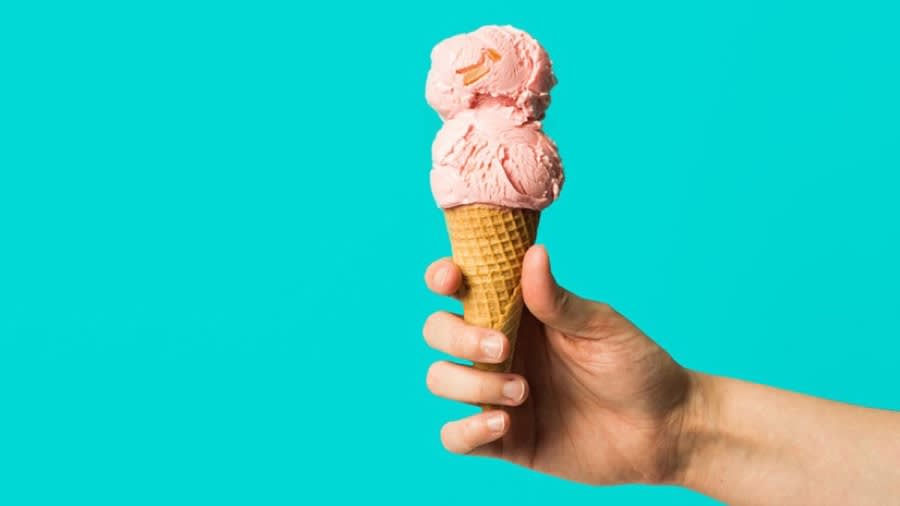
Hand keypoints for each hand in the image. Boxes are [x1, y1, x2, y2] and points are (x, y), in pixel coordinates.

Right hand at [423, 245, 691, 484]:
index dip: (442, 278)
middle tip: (505, 346)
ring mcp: (496, 393)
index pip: (461, 288)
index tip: (452, 280)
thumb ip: (557, 299)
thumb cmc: (636, 367)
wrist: (664, 430)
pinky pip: (454, 437)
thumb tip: (533, 253)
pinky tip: (502, 423)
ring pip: (440, 379)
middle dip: (458, 336)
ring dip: (471, 382)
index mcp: (518, 313)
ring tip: (524, 391)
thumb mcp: (600, 326)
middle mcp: (500, 349)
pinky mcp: (504, 440)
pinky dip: (465, 429)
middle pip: (438, 332)